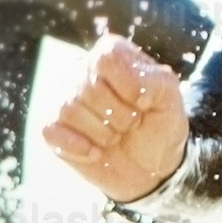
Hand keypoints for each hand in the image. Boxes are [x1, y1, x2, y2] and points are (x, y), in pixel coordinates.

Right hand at [38, 34, 189, 202]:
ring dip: (102, 133)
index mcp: (110, 55)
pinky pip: (51, 131)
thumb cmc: (158, 125)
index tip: (144, 103)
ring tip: (115, 137)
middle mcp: (81, 71)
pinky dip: (79, 147)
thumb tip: (131, 91)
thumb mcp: (169, 98)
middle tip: (131, 124)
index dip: (128, 85)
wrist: (151, 167)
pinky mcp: (53, 129)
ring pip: (69, 109)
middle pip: (88, 87)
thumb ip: (157, 81)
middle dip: (119, 115)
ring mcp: (64, 100)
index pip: (106, 58)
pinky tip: (96, 152)